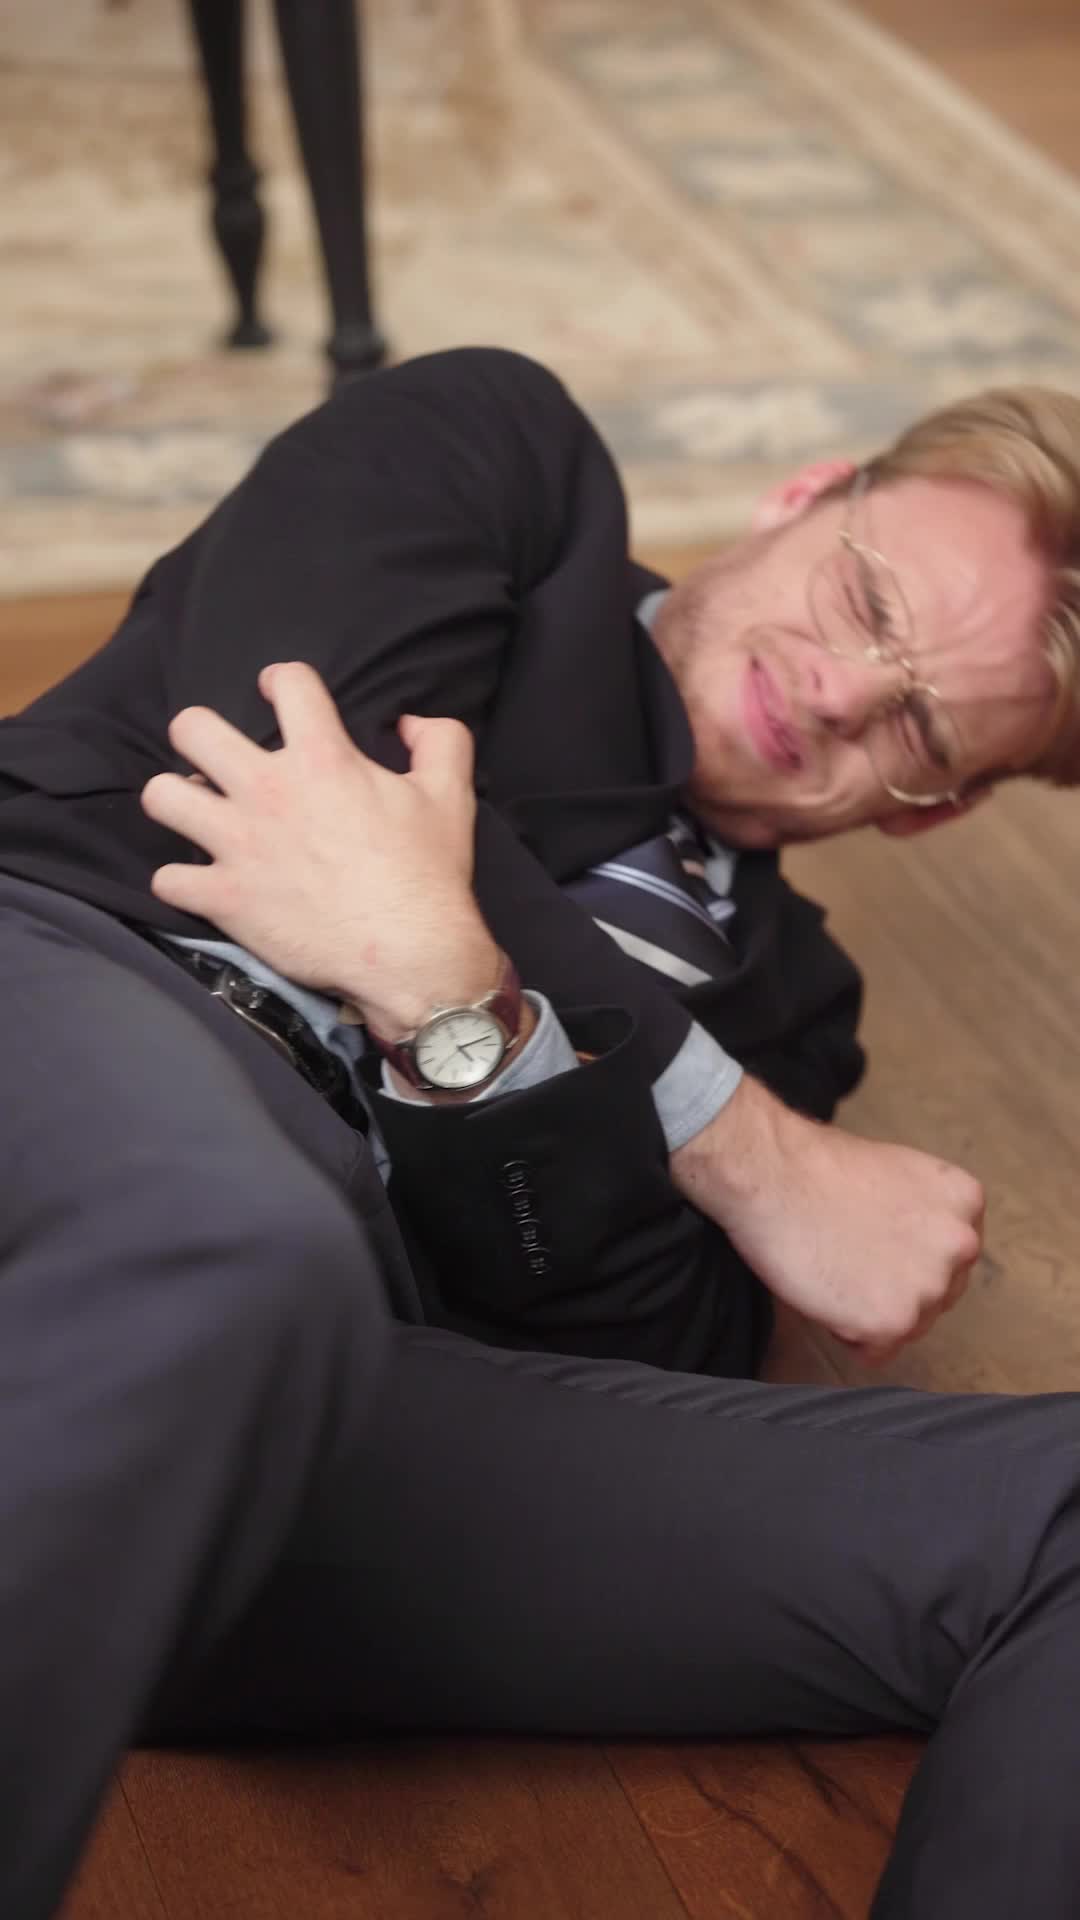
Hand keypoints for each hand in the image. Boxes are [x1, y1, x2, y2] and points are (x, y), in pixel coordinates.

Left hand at [141, 662, 499, 1035]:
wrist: (409, 954)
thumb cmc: (427, 874)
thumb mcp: (450, 795)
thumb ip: (441, 741)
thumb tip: (410, 722)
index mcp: (322, 759)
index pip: (287, 683)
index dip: (281, 681)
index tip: (280, 695)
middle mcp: (267, 792)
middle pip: (192, 729)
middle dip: (199, 735)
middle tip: (218, 757)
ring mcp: (238, 845)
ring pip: (162, 797)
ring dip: (176, 802)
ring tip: (196, 813)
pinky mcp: (224, 898)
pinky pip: (168, 879)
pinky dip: (181, 882)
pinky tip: (201, 882)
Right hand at [672, 1076, 983, 1363]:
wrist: (771, 1173)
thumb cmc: (815, 1167)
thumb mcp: (897, 1172)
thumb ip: (922, 1213)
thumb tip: (913, 1248)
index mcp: (964, 1201)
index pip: (950, 1256)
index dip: (905, 1257)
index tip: (874, 1247)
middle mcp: (960, 1245)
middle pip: (934, 1296)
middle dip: (893, 1289)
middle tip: (847, 1261)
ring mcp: (929, 1286)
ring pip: (906, 1327)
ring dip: (869, 1312)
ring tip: (833, 1272)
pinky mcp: (892, 1321)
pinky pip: (874, 1352)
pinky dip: (846, 1333)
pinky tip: (824, 1293)